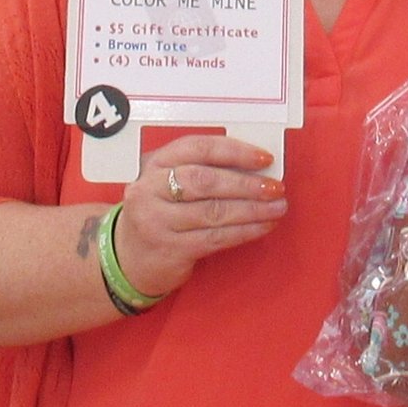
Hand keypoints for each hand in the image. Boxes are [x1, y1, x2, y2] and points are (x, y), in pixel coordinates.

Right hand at [111, 135, 287, 298]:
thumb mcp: (168, 184)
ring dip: (252, 210)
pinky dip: (244, 231)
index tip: (265, 158)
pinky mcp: (170, 249)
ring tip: (278, 207)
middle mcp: (150, 189)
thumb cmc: (160, 212)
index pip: (197, 148)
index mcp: (154, 164)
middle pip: (205, 181)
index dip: (234, 151)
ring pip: (213, 212)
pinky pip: (215, 238)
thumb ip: (201, 171)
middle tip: (276, 187)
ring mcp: (157, 221)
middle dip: (246, 184)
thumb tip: (256, 167)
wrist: (128, 257)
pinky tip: (263, 226)